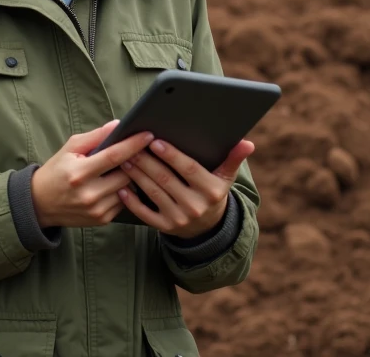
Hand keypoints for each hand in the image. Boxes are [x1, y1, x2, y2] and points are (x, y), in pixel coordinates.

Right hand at [31, 121, 155, 228]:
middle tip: (139, 151)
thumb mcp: (70, 148)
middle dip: (134, 161)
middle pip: (126, 174)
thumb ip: (95, 136)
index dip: (133, 144)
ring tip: (125, 167)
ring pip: (128, 189)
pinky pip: (124, 202)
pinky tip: (115, 184)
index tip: (148, 135)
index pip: (114, 156)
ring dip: (130, 177)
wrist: (40, 204)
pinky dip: (124, 191)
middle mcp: (89, 194)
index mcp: (79, 173)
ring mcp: (97, 210)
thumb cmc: (56, 171)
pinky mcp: (102, 220)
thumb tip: (118, 125)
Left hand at [118, 138, 254, 238]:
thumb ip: (233, 159)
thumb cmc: (213, 191)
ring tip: (124, 159)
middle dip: (147, 161)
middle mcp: (195, 206)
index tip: (155, 141)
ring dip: (137, 176)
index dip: (172, 155)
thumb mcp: (225, 177)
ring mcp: (179, 219)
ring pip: (153, 193)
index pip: (188, 169)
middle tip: (131, 146)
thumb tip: (248, 143)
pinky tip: (121, 188)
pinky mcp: (165, 228)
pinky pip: (145, 214)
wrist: (207, 227)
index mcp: (211, 191)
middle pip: (166, 179)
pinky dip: (132, 201)